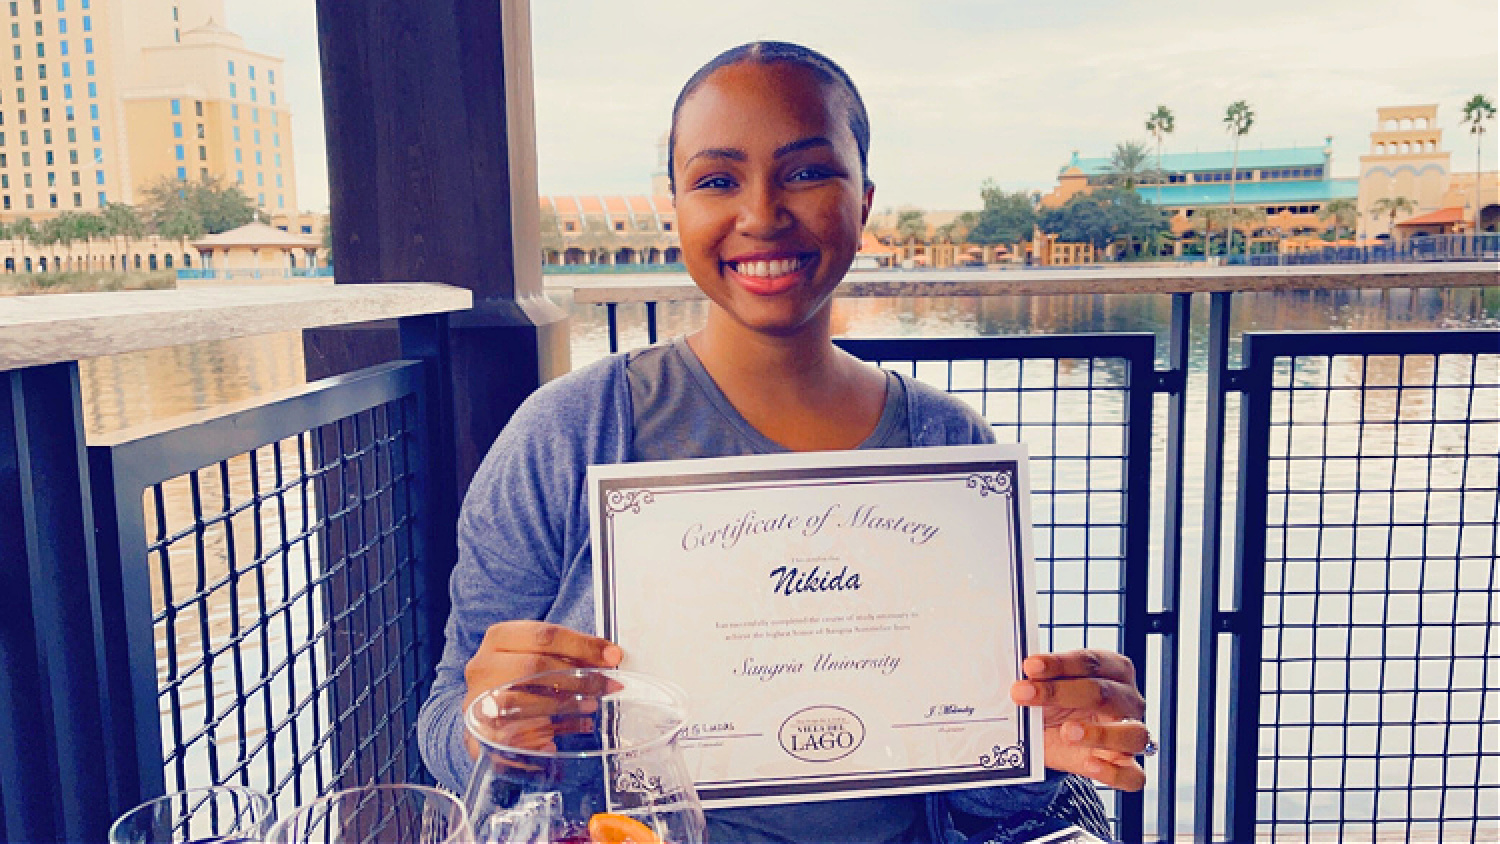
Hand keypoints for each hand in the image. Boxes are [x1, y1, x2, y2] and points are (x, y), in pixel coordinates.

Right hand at [462, 621, 622, 757]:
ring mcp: (478, 700)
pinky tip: (561, 737)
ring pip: (523, 701)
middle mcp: (483, 666)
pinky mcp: (479, 732)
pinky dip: (544, 736)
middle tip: (608, 686)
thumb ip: (570, 654)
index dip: (582, 645)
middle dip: (578, 677)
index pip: (544, 636)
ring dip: (564, 705)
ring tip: (591, 706)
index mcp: (499, 638)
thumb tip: (610, 656)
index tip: (612, 656)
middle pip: (535, 666)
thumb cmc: (521, 678)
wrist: (486, 711)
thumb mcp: (541, 657)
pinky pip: (515, 735)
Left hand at [1009, 649, 1148, 791]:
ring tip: (1067, 732)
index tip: (1030, 666)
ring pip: (1133, 734)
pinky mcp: (1126, 767)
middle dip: (1060, 692)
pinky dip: (1113, 772)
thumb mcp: (1045, 688)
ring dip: (1099, 733)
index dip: (1060, 664)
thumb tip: (1020, 675)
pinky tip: (1090, 765)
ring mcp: (1132, 735)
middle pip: (1105, 693)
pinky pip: (1133, 775)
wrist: (1052, 739)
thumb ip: (1039, 680)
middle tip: (1023, 693)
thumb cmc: (1055, 705)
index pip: (1092, 662)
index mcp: (1114, 670)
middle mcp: (1128, 701)